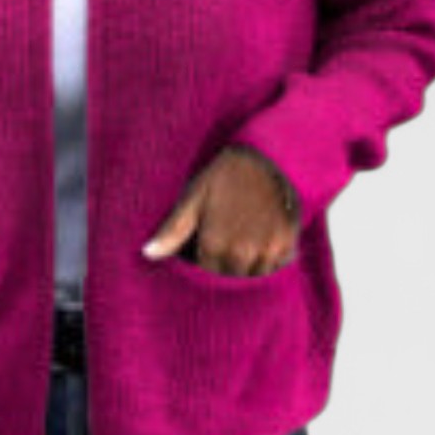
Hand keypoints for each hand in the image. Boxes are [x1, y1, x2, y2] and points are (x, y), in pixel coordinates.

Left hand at [142, 145, 300, 276]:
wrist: (269, 156)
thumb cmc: (226, 175)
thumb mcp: (193, 197)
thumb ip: (172, 230)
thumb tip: (147, 254)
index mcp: (213, 244)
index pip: (206, 273)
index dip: (205, 259)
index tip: (208, 243)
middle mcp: (240, 253)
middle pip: (231, 277)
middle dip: (227, 264)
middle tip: (229, 237)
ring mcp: (266, 250)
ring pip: (255, 275)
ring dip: (250, 264)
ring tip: (248, 237)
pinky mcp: (287, 244)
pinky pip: (277, 265)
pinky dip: (271, 258)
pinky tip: (265, 237)